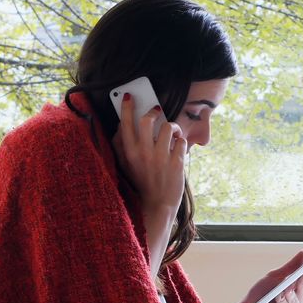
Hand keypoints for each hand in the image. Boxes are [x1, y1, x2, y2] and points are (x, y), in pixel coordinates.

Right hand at [111, 94, 186, 212]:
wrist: (156, 206)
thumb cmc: (140, 183)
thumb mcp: (125, 166)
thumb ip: (120, 146)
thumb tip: (120, 125)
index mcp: (128, 153)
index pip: (125, 123)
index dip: (126, 107)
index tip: (129, 96)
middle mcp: (143, 154)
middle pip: (147, 120)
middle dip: (154, 112)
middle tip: (157, 111)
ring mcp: (160, 158)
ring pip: (169, 128)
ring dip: (172, 127)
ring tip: (172, 134)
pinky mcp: (176, 164)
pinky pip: (182, 141)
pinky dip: (182, 142)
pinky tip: (178, 148)